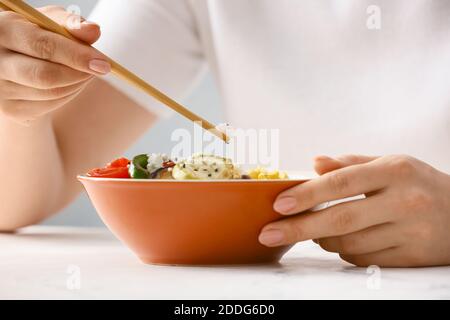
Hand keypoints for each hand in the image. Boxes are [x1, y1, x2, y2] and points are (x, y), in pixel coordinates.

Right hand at [0, 6, 109, 122]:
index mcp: (1, 31)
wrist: (10, 59)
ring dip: (78, 83)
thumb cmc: (33, 34)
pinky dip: (69, 94)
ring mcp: (0, 90)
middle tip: (101, 68)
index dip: (77, 55)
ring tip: (85, 71)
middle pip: (46, 76)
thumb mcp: (46, 22)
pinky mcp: (12, 110)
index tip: (103, 62)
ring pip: (52, 93)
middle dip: (80, 73)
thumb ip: (70, 23)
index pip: (43, 46)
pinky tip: (71, 82)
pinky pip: (51, 105)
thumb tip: (94, 30)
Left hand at [259, 154, 449, 266]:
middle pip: (340, 219)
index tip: (279, 205)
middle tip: (269, 233)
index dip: (307, 194)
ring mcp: (410, 231)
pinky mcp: (412, 257)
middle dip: (298, 228)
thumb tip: (314, 163)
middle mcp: (404, 200)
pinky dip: (344, 252)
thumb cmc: (417, 183)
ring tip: (314, 230)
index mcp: (394, 170)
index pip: (341, 182)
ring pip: (349, 244)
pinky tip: (342, 241)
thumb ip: (350, 163)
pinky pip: (364, 260)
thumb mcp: (389, 163)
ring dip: (322, 239)